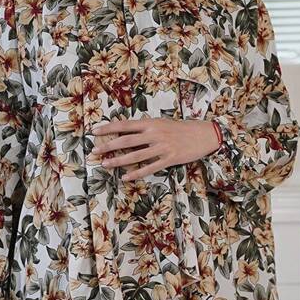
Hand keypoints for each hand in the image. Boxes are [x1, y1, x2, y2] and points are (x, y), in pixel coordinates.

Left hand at [86, 117, 218, 180]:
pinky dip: (136, 173)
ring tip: (105, 164)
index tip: (94, 132)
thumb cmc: (183, 128)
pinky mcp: (170, 159)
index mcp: (152, 123)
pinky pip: (149, 168)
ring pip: (135, 155)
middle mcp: (155, 134)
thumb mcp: (163, 123)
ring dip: (118, 161)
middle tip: (94, 152)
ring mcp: (162, 147)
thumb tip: (129, 132)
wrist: (205, 134)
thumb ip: (147, 128)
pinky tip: (126, 177)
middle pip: (126, 140)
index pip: (125, 125)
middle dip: (108, 146)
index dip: (109, 128)